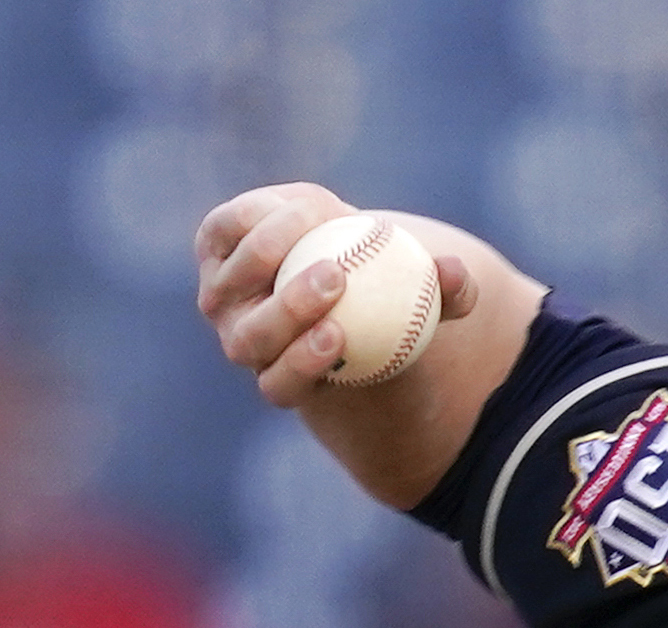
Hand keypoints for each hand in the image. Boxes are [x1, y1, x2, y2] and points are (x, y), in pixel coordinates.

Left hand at [193, 183, 477, 407]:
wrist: (338, 267)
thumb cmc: (391, 306)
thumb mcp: (428, 305)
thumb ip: (449, 294)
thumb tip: (455, 271)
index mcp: (284, 376)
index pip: (281, 385)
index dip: (301, 365)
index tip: (339, 336)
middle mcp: (243, 341)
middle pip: (251, 338)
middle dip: (288, 310)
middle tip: (334, 275)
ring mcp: (222, 296)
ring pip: (235, 278)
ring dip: (276, 246)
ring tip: (325, 220)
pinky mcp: (212, 246)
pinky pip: (230, 228)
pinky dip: (267, 213)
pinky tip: (308, 202)